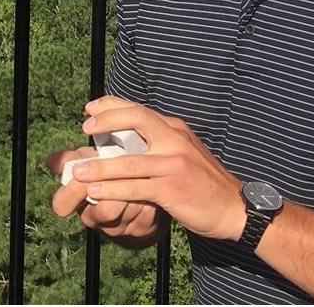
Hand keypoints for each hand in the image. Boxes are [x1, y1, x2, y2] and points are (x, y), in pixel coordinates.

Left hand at [65, 96, 245, 242]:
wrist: (235, 208)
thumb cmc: (205, 182)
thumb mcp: (184, 152)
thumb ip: (161, 143)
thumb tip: (130, 139)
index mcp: (175, 128)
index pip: (139, 109)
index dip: (112, 106)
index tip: (91, 109)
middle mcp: (174, 139)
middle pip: (135, 119)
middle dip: (106, 120)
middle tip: (85, 128)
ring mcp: (173, 164)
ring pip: (128, 161)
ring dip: (99, 166)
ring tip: (78, 171)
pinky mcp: (171, 188)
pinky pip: (135, 188)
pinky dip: (112, 190)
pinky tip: (95, 193)